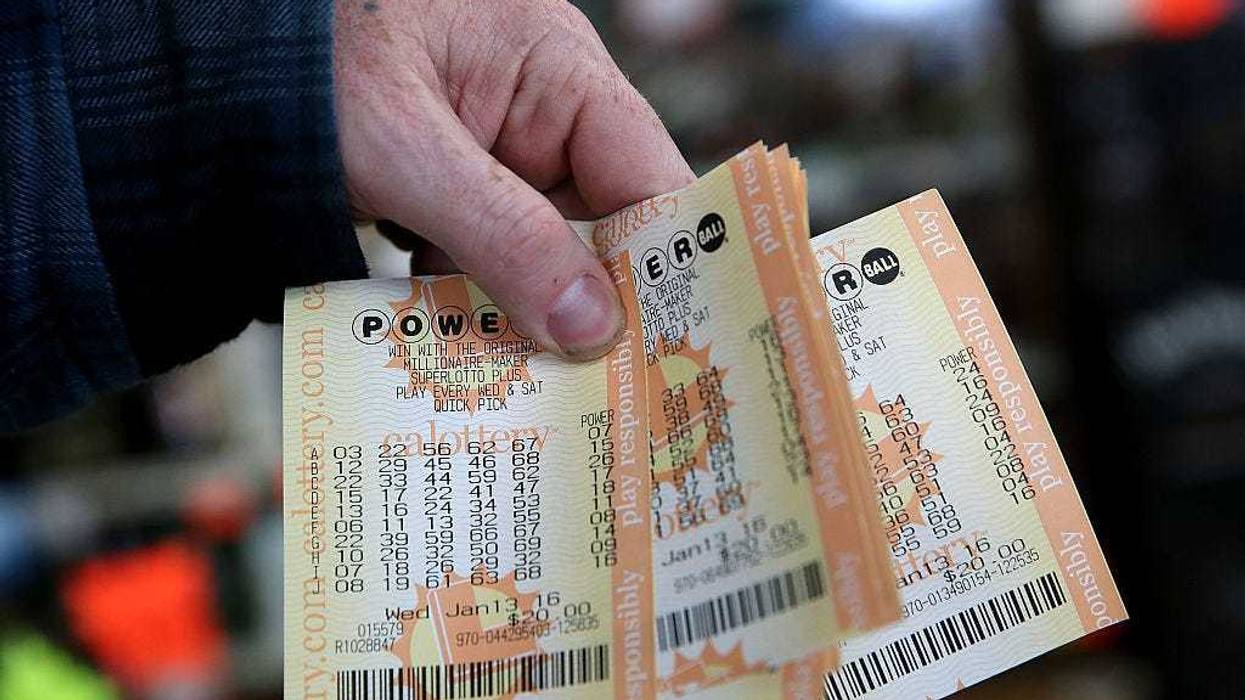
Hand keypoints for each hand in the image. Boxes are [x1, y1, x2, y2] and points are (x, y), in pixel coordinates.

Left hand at [334, 0, 693, 358]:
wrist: (208, 59)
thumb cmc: (306, 56)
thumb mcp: (403, 146)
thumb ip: (500, 232)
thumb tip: (592, 326)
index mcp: (557, 71)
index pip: (646, 172)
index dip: (670, 260)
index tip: (678, 346)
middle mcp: (541, 115)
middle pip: (600, 227)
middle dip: (591, 306)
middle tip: (600, 391)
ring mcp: (495, 156)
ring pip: (542, 255)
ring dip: (525, 314)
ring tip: (524, 385)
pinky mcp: (452, 193)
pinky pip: (488, 259)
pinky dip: (472, 303)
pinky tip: (457, 350)